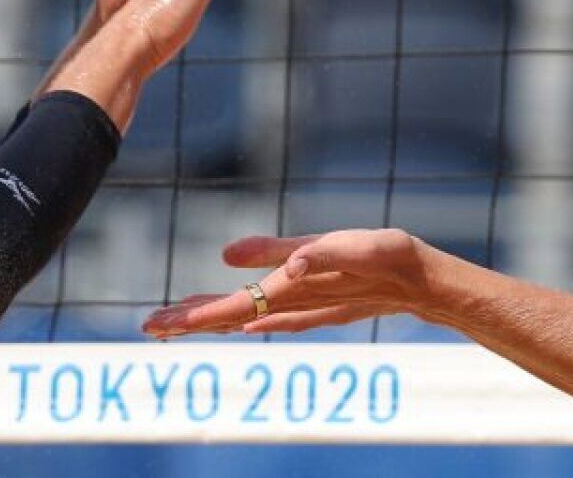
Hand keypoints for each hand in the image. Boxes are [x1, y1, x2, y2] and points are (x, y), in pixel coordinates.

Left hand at [142, 228, 435, 337]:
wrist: (422, 281)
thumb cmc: (382, 258)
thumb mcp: (337, 245)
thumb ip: (294, 251)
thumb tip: (238, 255)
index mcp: (290, 290)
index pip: (229, 307)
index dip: (192, 316)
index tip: (157, 323)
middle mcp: (291, 304)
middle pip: (231, 316)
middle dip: (190, 321)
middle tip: (150, 327)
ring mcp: (304, 306)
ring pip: (247, 315)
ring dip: (212, 318)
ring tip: (178, 321)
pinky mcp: (317, 302)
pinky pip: (272, 315)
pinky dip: (247, 316)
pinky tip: (238, 321)